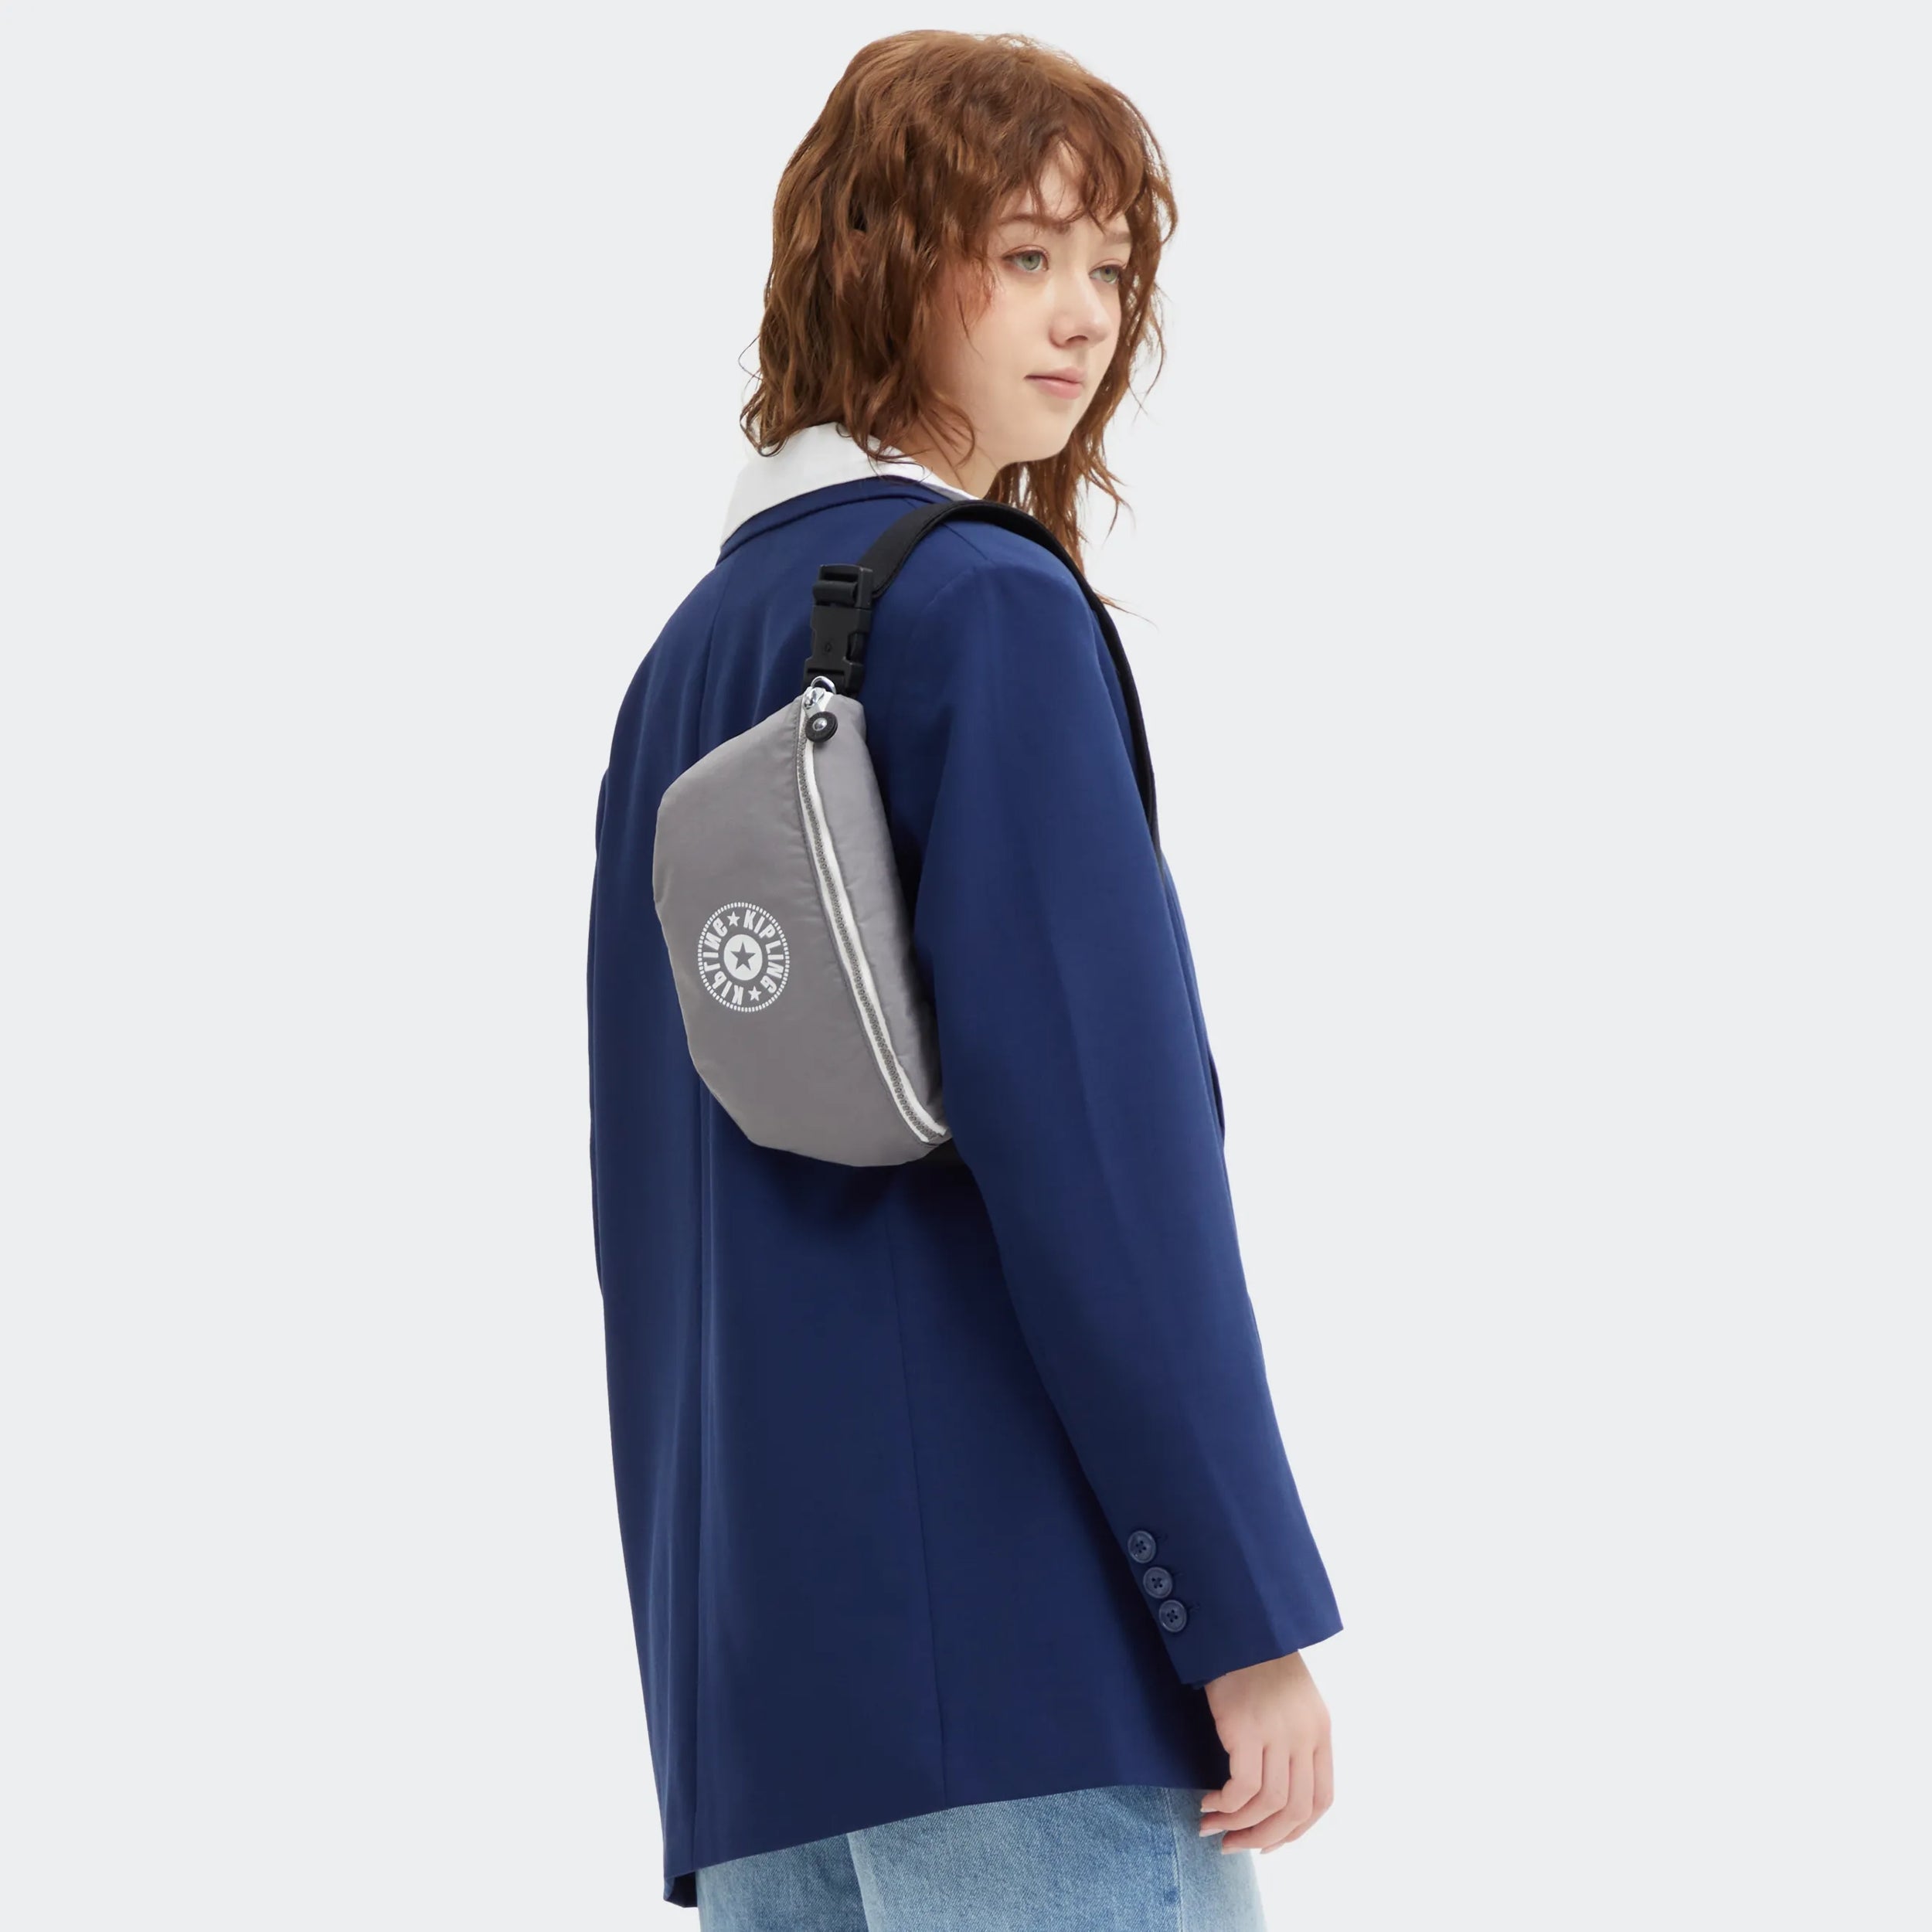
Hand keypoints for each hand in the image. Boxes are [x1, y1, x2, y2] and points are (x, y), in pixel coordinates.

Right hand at [1197, 1650, 1333, 1853]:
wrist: (1237, 1624)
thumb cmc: (1256, 1661)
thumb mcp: (1290, 1702)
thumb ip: (1292, 1741)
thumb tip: (1273, 1793)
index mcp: (1320, 1731)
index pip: (1321, 1800)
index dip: (1296, 1831)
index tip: (1267, 1843)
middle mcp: (1305, 1736)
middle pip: (1295, 1810)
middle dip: (1263, 1838)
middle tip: (1234, 1846)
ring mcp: (1278, 1733)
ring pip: (1269, 1805)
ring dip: (1239, 1826)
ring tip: (1211, 1827)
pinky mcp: (1246, 1729)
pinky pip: (1242, 1788)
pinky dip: (1226, 1805)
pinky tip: (1208, 1803)